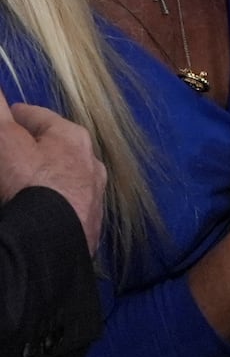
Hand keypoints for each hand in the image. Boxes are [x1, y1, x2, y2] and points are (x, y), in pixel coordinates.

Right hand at [0, 89, 106, 254]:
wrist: (51, 242)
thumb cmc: (30, 184)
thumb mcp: (7, 143)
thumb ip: (1, 114)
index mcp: (73, 137)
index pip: (39, 117)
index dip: (17, 115)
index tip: (7, 116)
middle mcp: (91, 163)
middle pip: (56, 146)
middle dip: (33, 146)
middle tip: (11, 150)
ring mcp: (93, 195)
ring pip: (65, 177)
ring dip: (45, 176)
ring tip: (20, 182)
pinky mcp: (88, 224)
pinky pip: (67, 205)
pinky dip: (53, 202)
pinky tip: (37, 211)